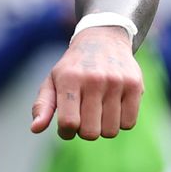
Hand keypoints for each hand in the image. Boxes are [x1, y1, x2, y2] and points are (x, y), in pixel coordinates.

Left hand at [29, 25, 141, 139]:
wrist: (102, 39)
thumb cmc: (73, 67)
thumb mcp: (53, 81)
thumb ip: (43, 105)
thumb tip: (35, 129)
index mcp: (69, 78)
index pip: (68, 122)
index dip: (66, 132)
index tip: (67, 126)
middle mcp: (93, 79)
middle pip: (90, 132)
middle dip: (85, 131)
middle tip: (84, 117)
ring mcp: (116, 81)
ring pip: (110, 131)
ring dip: (103, 127)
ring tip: (99, 109)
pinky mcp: (135, 85)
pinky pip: (128, 123)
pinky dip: (120, 122)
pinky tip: (113, 106)